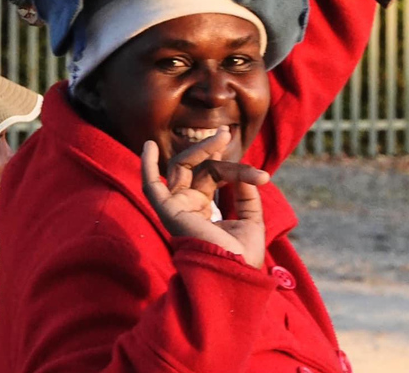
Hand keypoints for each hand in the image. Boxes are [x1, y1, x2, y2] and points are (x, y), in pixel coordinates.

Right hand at [141, 129, 269, 268]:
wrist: (233, 275)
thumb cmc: (242, 258)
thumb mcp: (252, 222)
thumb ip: (246, 197)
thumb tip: (243, 175)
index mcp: (203, 210)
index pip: (213, 176)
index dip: (234, 169)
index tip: (261, 176)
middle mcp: (187, 206)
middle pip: (199, 168)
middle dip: (213, 149)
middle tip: (228, 133)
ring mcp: (176, 207)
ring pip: (183, 166)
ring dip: (201, 148)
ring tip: (222, 135)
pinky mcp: (168, 211)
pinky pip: (150, 186)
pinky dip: (146, 166)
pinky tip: (148, 146)